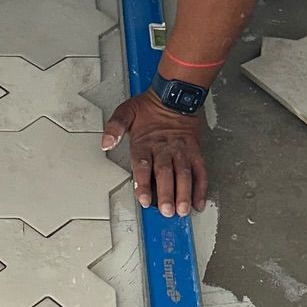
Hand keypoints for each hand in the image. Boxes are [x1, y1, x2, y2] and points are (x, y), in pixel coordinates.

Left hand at [101, 90, 208, 216]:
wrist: (176, 96)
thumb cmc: (149, 108)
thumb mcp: (126, 112)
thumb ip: (114, 127)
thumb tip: (106, 143)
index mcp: (145, 142)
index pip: (143, 166)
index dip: (144, 184)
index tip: (144, 199)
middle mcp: (164, 149)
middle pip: (165, 174)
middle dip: (167, 194)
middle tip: (167, 211)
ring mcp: (181, 151)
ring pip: (184, 174)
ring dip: (184, 194)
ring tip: (182, 210)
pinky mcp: (194, 152)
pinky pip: (200, 171)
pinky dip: (201, 188)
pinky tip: (198, 202)